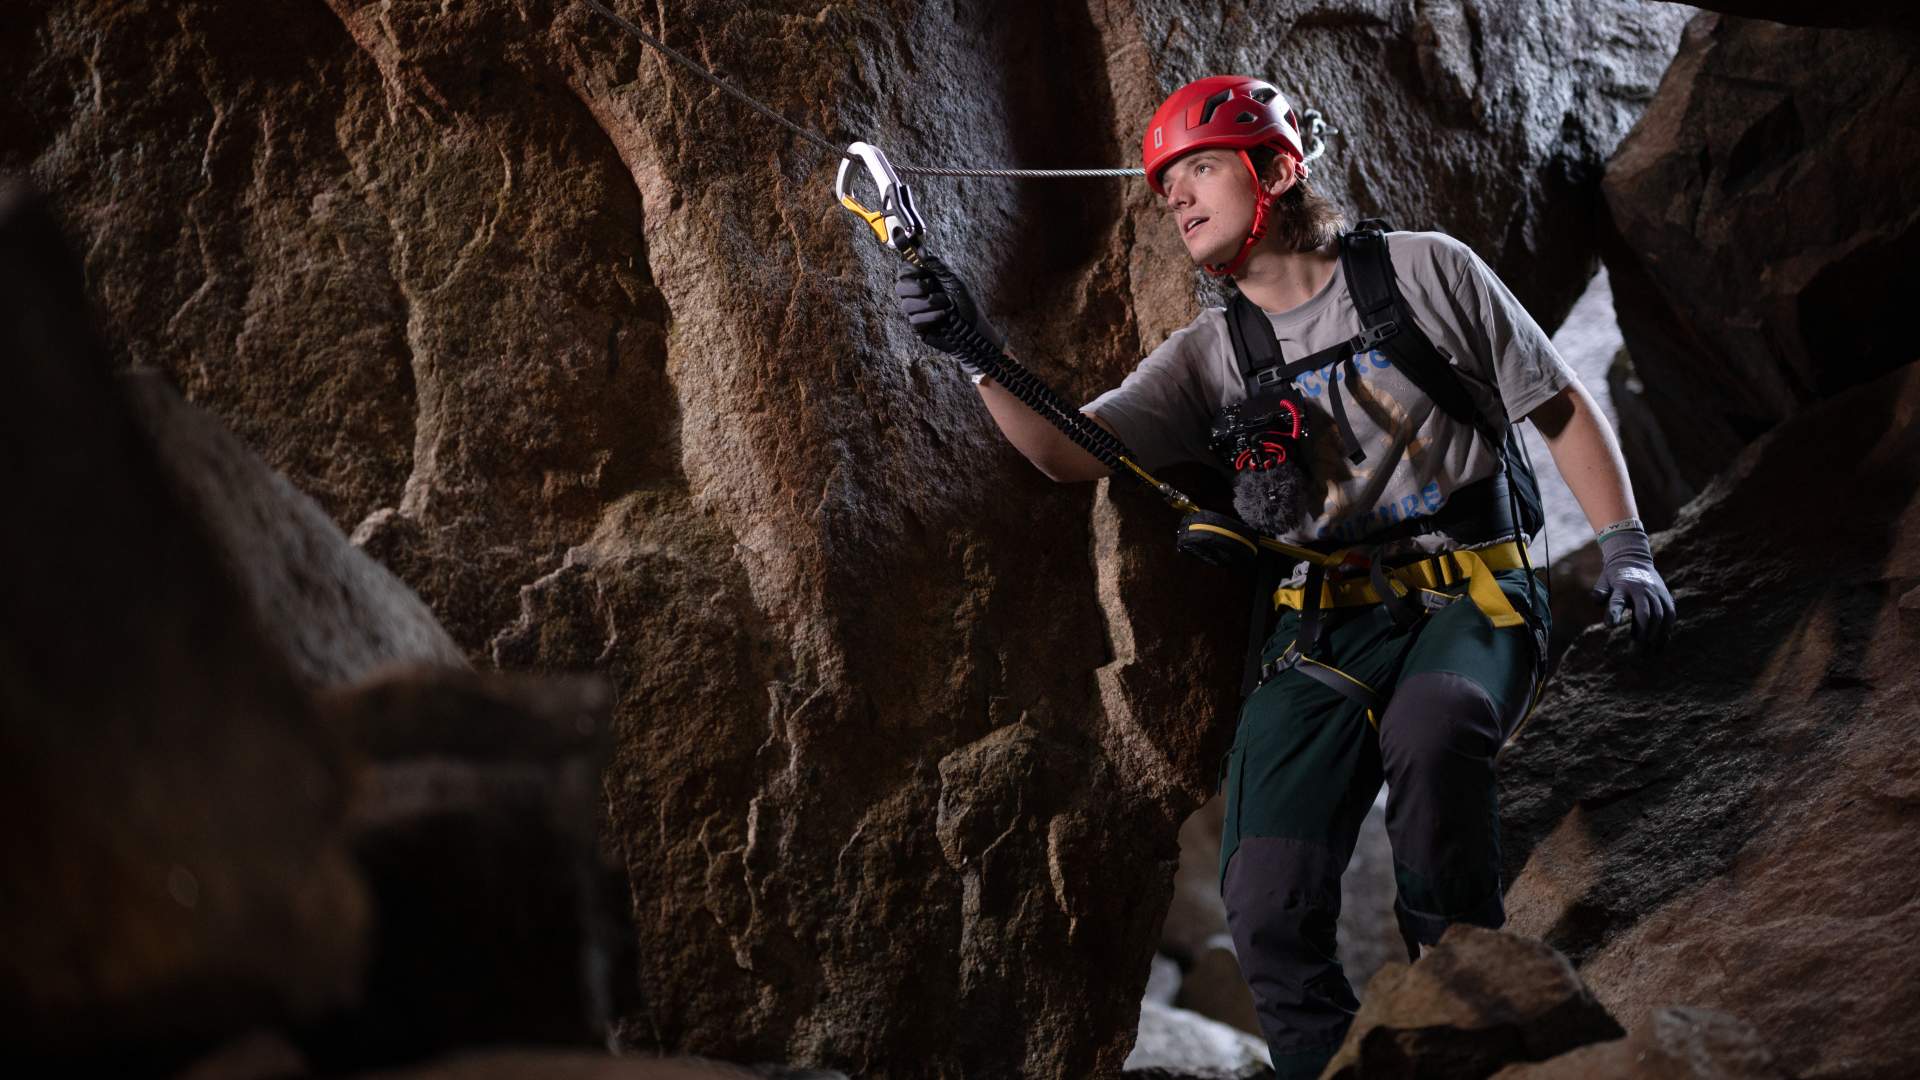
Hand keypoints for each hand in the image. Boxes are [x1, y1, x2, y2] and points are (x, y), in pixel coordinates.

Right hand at [894, 255, 1004, 364]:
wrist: (973, 328)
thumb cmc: (965, 302)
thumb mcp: (952, 279)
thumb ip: (936, 264)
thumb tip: (920, 250)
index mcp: (923, 281)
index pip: (904, 271)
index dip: (910, 270)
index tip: (923, 271)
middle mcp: (916, 295)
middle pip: (899, 287)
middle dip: (917, 287)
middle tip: (932, 287)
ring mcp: (916, 312)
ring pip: (906, 304)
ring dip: (929, 303)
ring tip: (946, 304)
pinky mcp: (918, 328)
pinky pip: (914, 319)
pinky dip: (931, 316)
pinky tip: (943, 316)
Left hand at [1591, 526, 1675, 651]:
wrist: (1634, 558)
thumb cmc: (1614, 577)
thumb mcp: (1603, 581)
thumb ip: (1600, 591)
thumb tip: (1596, 599)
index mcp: (1622, 586)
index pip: (1617, 601)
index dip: (1614, 613)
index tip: (1611, 626)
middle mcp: (1641, 589)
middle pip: (1645, 613)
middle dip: (1642, 632)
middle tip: (1637, 650)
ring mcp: (1656, 592)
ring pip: (1660, 616)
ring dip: (1656, 635)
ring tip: (1650, 652)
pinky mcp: (1666, 596)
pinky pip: (1670, 615)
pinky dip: (1667, 630)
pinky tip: (1661, 645)